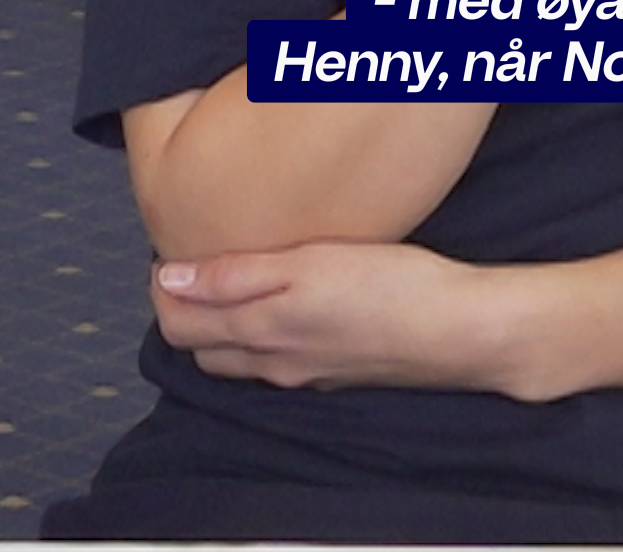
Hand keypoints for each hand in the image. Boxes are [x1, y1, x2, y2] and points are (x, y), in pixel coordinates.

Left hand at [152, 240, 499, 392]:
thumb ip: (235, 276)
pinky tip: (287, 299)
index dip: (164, 290)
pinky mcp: (338, 368)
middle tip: (194, 259)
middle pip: (205, 346)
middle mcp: (277, 363)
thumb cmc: (387, 288)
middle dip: (187, 308)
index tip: (169, 250)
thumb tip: (168, 279)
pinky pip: (279, 357)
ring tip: (233, 275)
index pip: (180, 327)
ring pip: (242, 355)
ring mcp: (308, 371)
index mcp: (262, 335)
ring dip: (225, 321)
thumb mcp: (305, 266)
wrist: (457, 330)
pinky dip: (263, 330)